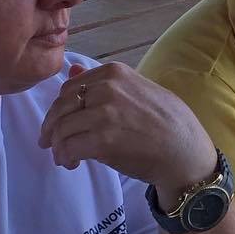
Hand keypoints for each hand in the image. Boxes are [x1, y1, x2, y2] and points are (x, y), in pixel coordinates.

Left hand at [39, 61, 216, 195]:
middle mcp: (106, 88)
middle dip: (51, 127)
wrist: (185, 151)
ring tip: (64, 157)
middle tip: (49, 143)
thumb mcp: (138, 89)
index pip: (70, 87)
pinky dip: (65, 157)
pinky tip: (72, 163)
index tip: (58, 122)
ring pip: (62, 128)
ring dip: (58, 146)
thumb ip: (105, 82)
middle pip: (62, 107)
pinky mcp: (102, 140)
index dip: (60, 108)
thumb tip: (71, 70)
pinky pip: (69, 147)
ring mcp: (103, 114)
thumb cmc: (168, 122)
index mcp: (114, 73)